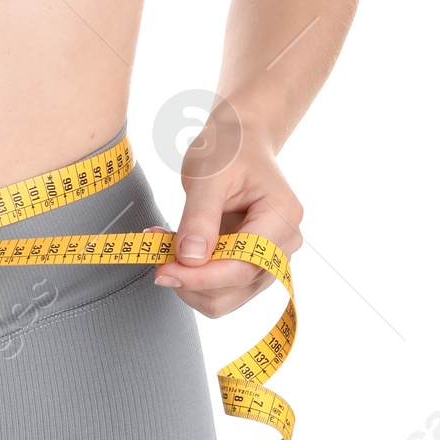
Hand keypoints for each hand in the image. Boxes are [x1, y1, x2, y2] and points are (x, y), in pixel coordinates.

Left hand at [150, 120, 302, 319]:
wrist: (239, 141)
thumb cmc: (228, 150)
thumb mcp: (208, 176)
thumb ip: (199, 218)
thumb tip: (190, 259)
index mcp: (282, 218)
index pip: (242, 266)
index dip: (200, 276)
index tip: (162, 271)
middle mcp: (284, 245)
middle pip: (236, 288)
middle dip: (192, 282)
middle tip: (156, 257)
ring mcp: (270, 258)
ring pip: (227, 297)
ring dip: (189, 282)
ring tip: (162, 248)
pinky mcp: (251, 265)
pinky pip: (220, 287)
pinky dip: (193, 277)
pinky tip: (173, 250)